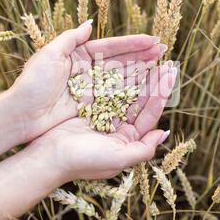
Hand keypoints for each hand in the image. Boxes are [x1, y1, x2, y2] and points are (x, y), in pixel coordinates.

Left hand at [7, 20, 165, 141]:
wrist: (22, 115)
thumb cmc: (33, 83)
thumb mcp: (48, 54)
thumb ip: (70, 38)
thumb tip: (89, 24)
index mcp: (78, 55)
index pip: (111, 47)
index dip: (132, 43)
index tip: (152, 41)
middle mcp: (87, 70)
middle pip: (120, 61)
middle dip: (142, 56)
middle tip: (163, 51)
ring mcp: (91, 88)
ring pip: (121, 78)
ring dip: (140, 71)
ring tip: (160, 65)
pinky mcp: (91, 105)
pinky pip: (115, 96)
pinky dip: (131, 91)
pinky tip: (146, 86)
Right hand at [31, 62, 176, 182]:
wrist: (48, 158)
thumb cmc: (84, 161)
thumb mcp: (118, 159)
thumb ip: (144, 148)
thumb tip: (164, 132)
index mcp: (128, 140)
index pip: (150, 114)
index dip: (161, 94)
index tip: (171, 75)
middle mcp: (119, 128)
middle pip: (141, 100)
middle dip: (155, 82)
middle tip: (167, 62)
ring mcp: (105, 117)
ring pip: (127, 92)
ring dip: (140, 76)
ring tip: (152, 59)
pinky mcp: (90, 108)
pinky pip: (108, 90)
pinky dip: (118, 77)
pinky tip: (128, 63)